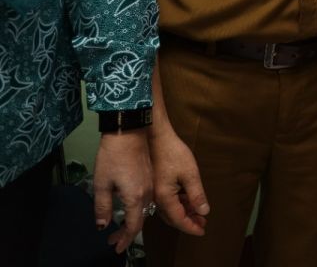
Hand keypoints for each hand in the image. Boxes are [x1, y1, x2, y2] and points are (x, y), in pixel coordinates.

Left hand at [93, 129, 153, 252]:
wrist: (129, 131)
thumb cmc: (113, 156)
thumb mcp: (102, 183)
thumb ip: (103, 207)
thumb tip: (103, 225)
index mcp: (136, 197)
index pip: (133, 226)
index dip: (125, 239)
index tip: (117, 248)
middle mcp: (148, 193)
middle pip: (140, 219)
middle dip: (127, 233)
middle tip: (114, 242)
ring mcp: (151, 184)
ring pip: (145, 210)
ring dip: (133, 221)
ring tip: (120, 229)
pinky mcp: (150, 176)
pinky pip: (147, 199)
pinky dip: (139, 209)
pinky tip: (130, 209)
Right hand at [148, 126, 209, 235]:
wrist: (154, 136)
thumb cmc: (173, 152)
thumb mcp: (190, 173)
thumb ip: (196, 194)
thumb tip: (204, 212)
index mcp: (164, 198)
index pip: (178, 220)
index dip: (191, 227)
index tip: (202, 231)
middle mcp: (156, 199)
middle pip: (173, 217)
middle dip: (188, 221)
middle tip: (202, 223)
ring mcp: (153, 192)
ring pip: (169, 210)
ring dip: (184, 213)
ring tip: (199, 214)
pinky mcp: (154, 185)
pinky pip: (166, 201)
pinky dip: (178, 204)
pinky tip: (188, 200)